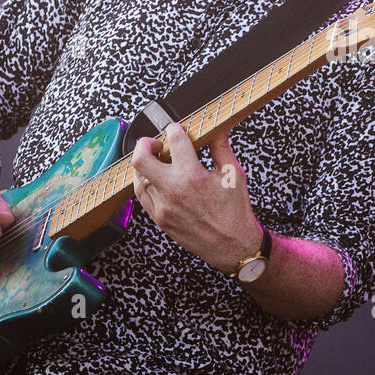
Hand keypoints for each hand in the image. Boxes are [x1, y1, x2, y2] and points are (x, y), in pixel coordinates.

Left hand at [130, 122, 262, 274]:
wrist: (232, 245)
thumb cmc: (235, 212)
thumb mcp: (234, 174)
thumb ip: (221, 147)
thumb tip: (219, 129)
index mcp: (193, 176)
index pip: (175, 140)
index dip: (175, 129)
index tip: (178, 129)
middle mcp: (173, 191)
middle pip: (141, 158)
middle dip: (146, 144)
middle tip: (157, 143)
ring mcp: (163, 206)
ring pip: (139, 177)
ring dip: (146, 165)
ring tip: (158, 161)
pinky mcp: (160, 219)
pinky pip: (142, 196)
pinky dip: (145, 183)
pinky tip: (155, 178)